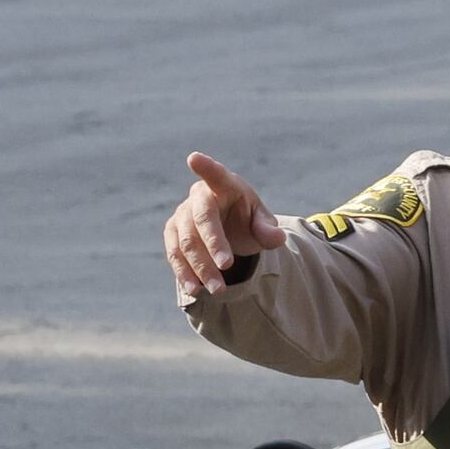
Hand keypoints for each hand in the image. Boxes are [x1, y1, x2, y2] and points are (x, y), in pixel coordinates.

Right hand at [167, 151, 286, 296]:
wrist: (228, 229)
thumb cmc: (247, 220)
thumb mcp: (262, 222)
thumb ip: (268, 229)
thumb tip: (277, 238)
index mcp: (225, 185)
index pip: (215, 174)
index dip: (205, 167)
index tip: (194, 158)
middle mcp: (199, 196)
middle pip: (201, 218)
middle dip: (213, 243)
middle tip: (228, 267)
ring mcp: (182, 214)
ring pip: (186, 242)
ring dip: (201, 267)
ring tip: (219, 290)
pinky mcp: (173, 233)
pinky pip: (174, 254)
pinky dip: (184, 273)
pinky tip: (195, 289)